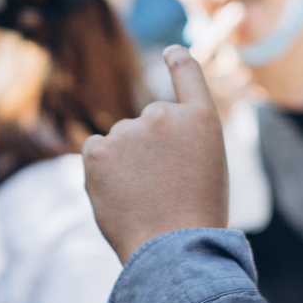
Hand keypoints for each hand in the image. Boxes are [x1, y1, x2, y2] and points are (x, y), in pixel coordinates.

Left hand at [82, 46, 228, 263]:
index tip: (171, 53)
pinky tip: (120, 195)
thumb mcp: (206, 166)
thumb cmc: (195, 216)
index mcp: (201, 118)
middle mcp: (163, 114)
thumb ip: (180, 138)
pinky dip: (102, 171)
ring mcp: (129, 130)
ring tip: (144, 198)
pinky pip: (95, 152)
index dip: (177, 60)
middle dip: (148, 149)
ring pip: (120, 141)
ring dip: (126, 163)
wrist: (174, 249)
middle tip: (163, 188)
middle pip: (147, 123)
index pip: (187, 73)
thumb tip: (141, 126)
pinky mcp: (98, 150)